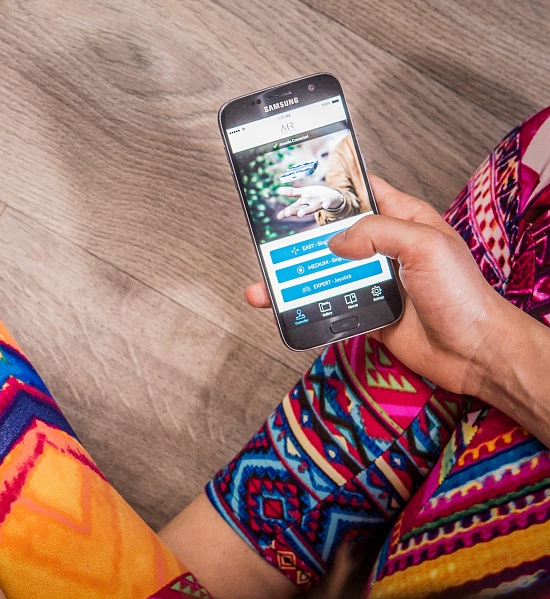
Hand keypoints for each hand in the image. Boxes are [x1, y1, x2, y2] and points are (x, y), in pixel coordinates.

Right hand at [247, 177, 521, 398]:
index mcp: (404, 220)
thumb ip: (378, 232)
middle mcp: (386, 249)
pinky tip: (282, 309)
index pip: (364, 191)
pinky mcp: (366, 312)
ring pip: (326, 273)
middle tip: (269, 238)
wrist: (473, 352)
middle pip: (335, 235)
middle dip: (301, 237)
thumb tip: (335, 241)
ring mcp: (375, 282)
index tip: (300, 184)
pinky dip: (304, 308)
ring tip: (264, 283)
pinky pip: (329, 307)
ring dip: (295, 278)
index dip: (334, 186)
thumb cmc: (462, 295)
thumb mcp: (424, 245)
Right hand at [276, 185, 343, 218]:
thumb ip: (292, 192)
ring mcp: (319, 203)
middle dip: (295, 211)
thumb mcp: (303, 192)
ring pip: (313, 207)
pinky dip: (326, 204)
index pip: (293, 208)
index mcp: (304, 203)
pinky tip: (325, 205)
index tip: (279, 216)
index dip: (286, 212)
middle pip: (302, 208)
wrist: (333, 197)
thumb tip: (278, 190)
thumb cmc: (316, 195)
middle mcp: (310, 205)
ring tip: (301, 213)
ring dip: (307, 210)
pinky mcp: (329, 200)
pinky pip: (328, 202)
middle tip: (287, 213)